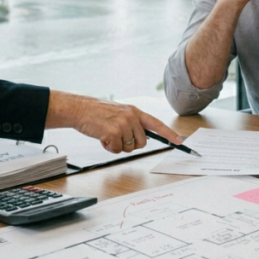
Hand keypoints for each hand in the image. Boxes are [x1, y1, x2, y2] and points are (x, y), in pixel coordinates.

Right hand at [68, 97, 182, 153]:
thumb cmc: (97, 113)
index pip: (157, 124)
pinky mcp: (113, 132)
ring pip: (129, 148)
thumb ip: (133, 123)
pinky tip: (102, 137)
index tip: (179, 141)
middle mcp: (131, 116)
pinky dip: (109, 148)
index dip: (169, 134)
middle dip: (131, 145)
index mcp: (135, 111)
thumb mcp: (120, 113)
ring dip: (117, 146)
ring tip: (107, 135)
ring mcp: (123, 124)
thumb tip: (142, 139)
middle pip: (142, 142)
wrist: (79, 109)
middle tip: (117, 138)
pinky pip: (117, 150)